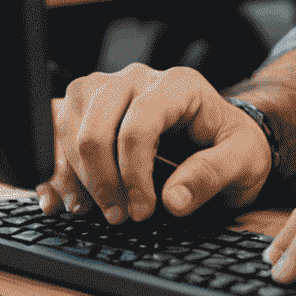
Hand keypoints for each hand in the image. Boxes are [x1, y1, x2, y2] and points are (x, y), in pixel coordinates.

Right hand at [37, 64, 272, 223]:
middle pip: (96, 125)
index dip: (133, 174)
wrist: (222, 136)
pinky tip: (59, 199)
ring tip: (89, 210)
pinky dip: (51, 167)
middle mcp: (139, 79)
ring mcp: (109, 91)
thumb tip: (173, 199)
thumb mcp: (243, 160)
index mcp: (179, 86)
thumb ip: (213, 175)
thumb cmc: (232, 144)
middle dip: (100, 178)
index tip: (141, 212)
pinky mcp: (88, 109)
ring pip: (68, 125)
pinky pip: (54, 129)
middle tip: (117, 216)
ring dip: (72, 175)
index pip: (139, 124)